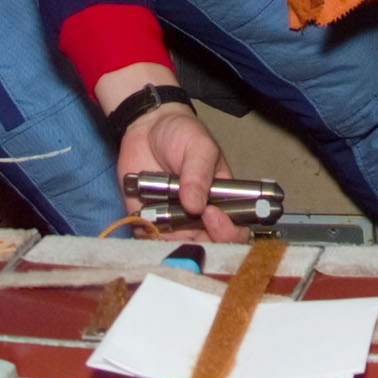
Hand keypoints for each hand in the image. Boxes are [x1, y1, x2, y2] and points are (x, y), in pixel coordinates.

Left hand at [117, 102, 243, 241]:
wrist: (147, 127)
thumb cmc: (182, 134)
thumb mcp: (199, 147)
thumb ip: (198, 174)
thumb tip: (195, 206)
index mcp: (222, 202)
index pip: (234, 230)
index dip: (227, 231)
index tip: (211, 214)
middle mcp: (200, 219)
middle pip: (207, 248)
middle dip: (197, 245)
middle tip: (183, 221)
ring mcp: (174, 224)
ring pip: (176, 250)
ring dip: (168, 241)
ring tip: (158, 215)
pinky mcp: (148, 223)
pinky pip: (148, 241)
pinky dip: (146, 235)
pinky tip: (143, 216)